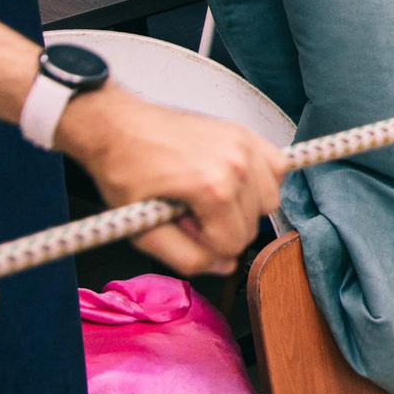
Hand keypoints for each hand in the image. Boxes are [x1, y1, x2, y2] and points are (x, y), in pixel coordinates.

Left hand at [55, 87, 284, 275]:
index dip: (205, 244)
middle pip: (252, 226)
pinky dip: (259, 182)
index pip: (233, 245)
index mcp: (213, 188)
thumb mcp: (142, 230)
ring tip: (209, 196)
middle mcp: (237, 164)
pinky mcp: (245, 133)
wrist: (118, 126)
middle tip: (188, 210)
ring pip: (269, 201)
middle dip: (221, 227)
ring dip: (243, 208)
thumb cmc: (124, 171)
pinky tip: (232, 181)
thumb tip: (224, 266)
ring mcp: (244, 144)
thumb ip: (186, 257)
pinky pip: (276, 170)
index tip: (181, 225)